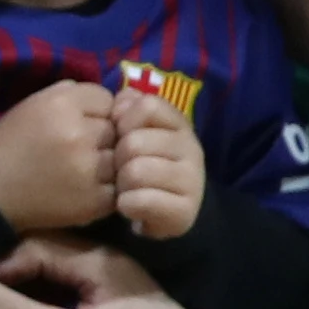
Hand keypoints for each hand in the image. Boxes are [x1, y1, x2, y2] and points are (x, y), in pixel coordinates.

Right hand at [0, 78, 120, 233]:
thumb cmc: (9, 145)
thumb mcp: (31, 106)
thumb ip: (69, 93)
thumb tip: (114, 95)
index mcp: (60, 105)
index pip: (106, 98)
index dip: (94, 110)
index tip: (76, 122)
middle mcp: (79, 134)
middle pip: (118, 128)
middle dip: (102, 136)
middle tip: (78, 148)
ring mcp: (89, 170)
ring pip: (122, 157)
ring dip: (108, 162)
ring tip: (82, 168)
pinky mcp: (95, 200)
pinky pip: (119, 186)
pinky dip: (106, 187)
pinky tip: (84, 187)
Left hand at [110, 79, 205, 240]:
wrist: (165, 211)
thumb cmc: (143, 164)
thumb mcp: (134, 132)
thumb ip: (127, 109)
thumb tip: (124, 97)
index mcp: (179, 125)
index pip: (147, 106)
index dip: (124, 119)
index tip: (120, 134)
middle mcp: (192, 149)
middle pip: (134, 142)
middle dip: (116, 157)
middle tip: (120, 168)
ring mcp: (192, 181)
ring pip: (136, 172)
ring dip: (121, 183)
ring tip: (126, 187)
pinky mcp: (185, 211)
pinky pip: (141, 201)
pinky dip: (127, 204)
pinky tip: (130, 205)